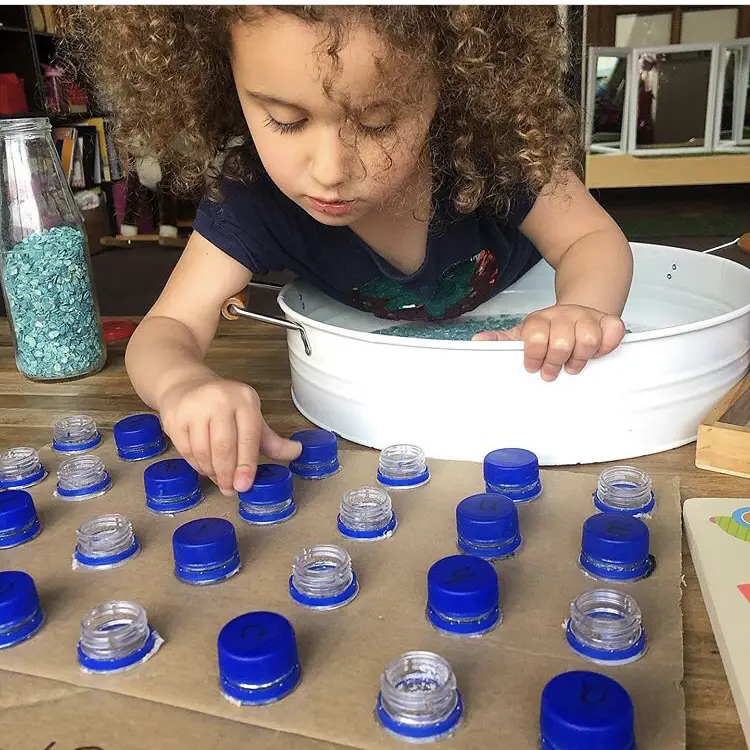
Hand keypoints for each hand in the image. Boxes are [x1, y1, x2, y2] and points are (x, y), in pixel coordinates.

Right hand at [158, 377, 301, 496]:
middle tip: (230, 489)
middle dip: (227, 474)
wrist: (186, 386)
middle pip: (224, 447)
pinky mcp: (174, 417)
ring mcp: (194, 407)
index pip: (248, 437)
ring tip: (218, 478)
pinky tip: (204, 467)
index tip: (244, 485)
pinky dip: (196, 465)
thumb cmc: (224, 406)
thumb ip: (271, 440)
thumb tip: (297, 452)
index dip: (247, 465)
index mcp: (244, 399)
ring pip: (203, 452)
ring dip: (211, 472)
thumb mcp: (251, 418)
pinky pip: (186, 451)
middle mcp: (219, 399)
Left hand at [472, 304, 625, 380]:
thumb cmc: (549, 329)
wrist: (578, 308)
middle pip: (562, 341)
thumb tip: (478, 341)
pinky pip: (614, 331)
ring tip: (573, 364)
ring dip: (580, 357)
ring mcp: (587, 317)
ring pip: (588, 339)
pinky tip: (598, 352)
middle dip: (556, 362)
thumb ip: (503, 340)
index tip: (533, 366)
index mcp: (540, 320)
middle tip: (554, 371)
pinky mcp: (609, 320)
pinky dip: (608, 345)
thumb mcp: (524, 334)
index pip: (535, 336)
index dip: (534, 355)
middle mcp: (564, 315)